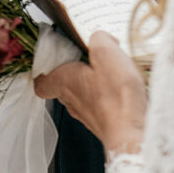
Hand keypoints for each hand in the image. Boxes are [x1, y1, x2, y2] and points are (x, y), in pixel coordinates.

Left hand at [34, 30, 146, 155]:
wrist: (132, 134)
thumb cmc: (115, 95)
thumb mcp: (106, 51)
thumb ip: (98, 38)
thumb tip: (99, 38)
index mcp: (65, 82)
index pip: (41, 82)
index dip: (44, 69)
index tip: (52, 56)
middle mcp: (72, 101)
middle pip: (63, 85)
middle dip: (74, 70)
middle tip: (89, 55)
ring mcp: (88, 115)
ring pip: (82, 95)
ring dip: (92, 82)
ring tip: (111, 68)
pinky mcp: (105, 123)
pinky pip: (100, 104)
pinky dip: (107, 95)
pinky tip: (122, 86)